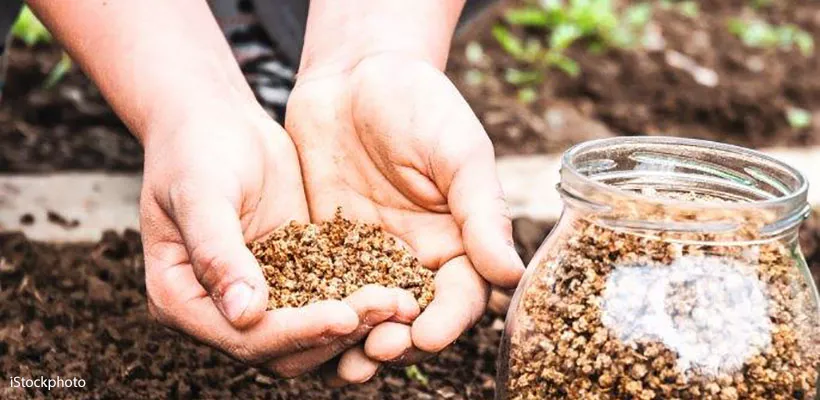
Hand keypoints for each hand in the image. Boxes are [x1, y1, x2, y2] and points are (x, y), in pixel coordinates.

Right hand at [138, 105, 413, 376]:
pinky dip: (360, 299)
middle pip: (284, 348)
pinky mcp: (293, 276)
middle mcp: (222, 311)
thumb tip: (245, 314)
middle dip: (337, 333)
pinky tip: (399, 288)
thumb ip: (217, 253)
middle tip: (388, 308)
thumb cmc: (195, 149)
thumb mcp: (201, 194)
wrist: (215, 120)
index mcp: (182, 301)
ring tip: (401, 303)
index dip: (296, 333)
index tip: (344, 317)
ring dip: (357, 324)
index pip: (245, 339)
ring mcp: (261, 297)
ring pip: (312, 334)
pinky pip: (328, 299)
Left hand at [286, 54, 525, 384]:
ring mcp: (371, 254)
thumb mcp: (458, 152)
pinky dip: (321, 312)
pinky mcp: (329, 245)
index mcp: (459, 239)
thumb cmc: (421, 104)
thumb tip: (511, 274)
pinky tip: (307, 329)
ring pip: (369, 312)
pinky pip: (326, 287)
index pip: (460, 295)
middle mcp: (417, 255)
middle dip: (400, 338)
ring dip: (360, 339)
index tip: (429, 334)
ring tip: (347, 362)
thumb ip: (482, 211)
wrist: (357, 75)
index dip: (448, 320)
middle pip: (414, 315)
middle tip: (380, 350)